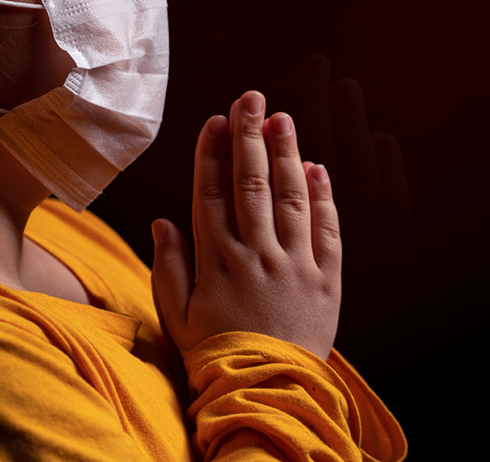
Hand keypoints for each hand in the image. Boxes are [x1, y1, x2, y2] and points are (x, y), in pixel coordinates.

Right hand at [151, 91, 341, 360]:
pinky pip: (327, 230)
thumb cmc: (216, 354)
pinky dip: (323, 197)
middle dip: (250, 136)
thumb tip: (162, 221)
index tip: (215, 121)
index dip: (212, 154)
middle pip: (252, 183)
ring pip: (291, 197)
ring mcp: (295, 265)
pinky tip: (318, 169)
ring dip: (287, 154)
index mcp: (217, 261)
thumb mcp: (177, 316)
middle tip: (251, 98)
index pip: (212, 194)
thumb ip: (167, 266)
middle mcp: (258, 255)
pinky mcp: (326, 280)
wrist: (265, 392)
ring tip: (283, 119)